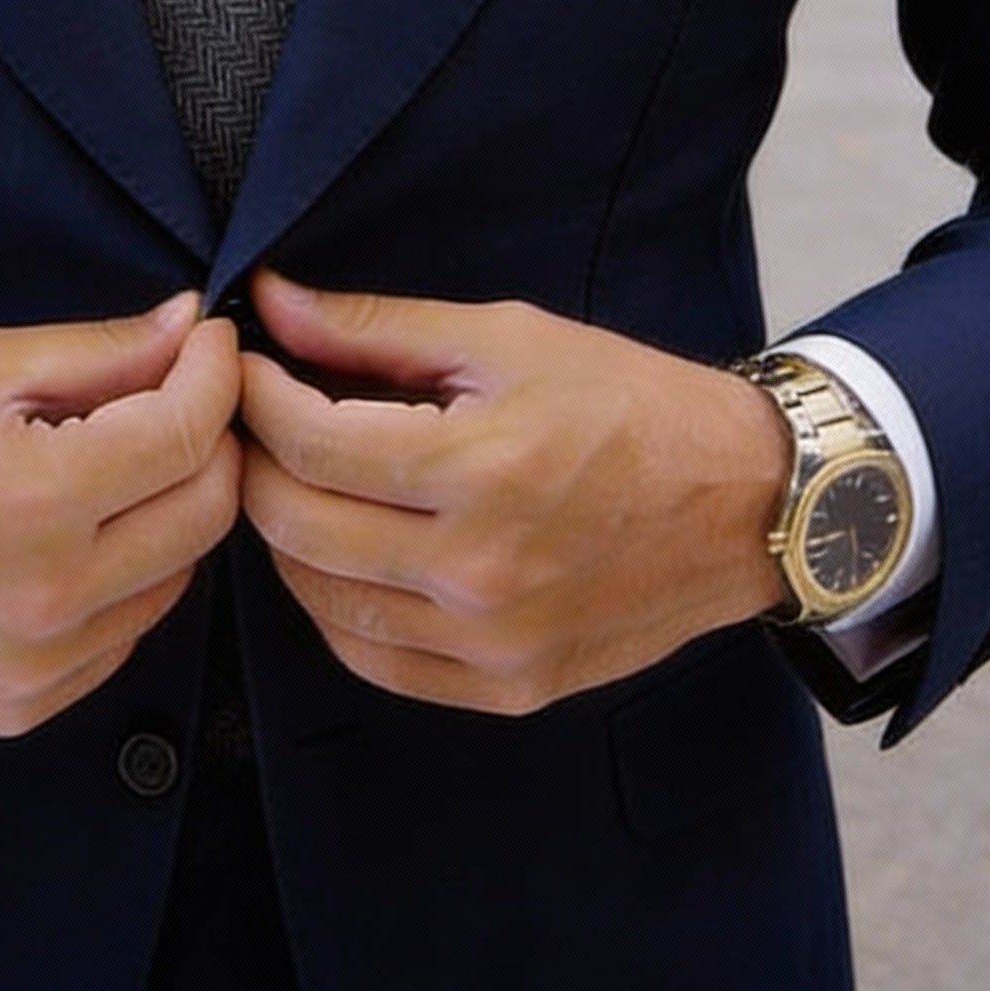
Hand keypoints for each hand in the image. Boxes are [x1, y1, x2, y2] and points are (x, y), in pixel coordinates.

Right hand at [0, 292, 239, 736]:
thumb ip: (98, 351)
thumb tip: (189, 326)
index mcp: (34, 498)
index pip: (188, 434)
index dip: (216, 374)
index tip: (209, 342)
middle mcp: (48, 596)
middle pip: (207, 512)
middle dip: (210, 439)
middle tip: (178, 394)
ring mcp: (37, 667)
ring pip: (176, 577)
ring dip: (170, 509)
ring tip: (115, 462)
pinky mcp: (20, 707)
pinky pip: (124, 633)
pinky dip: (126, 576)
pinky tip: (76, 532)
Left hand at [238, 272, 788, 715]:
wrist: (744, 503)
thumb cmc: (630, 403)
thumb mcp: (507, 337)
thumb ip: (377, 328)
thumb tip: (272, 302)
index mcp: (482, 469)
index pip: (310, 441)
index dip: (256, 394)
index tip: (245, 364)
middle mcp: (480, 571)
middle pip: (297, 523)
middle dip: (255, 460)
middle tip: (257, 417)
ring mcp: (491, 643)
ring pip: (320, 599)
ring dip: (286, 534)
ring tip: (297, 477)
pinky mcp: (506, 688)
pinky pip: (372, 659)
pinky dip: (334, 604)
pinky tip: (342, 551)